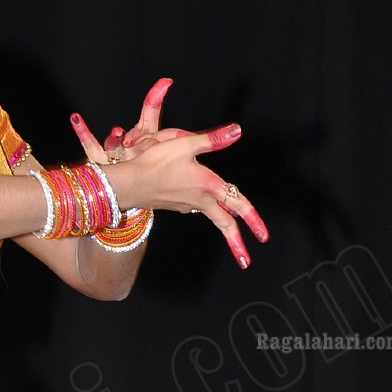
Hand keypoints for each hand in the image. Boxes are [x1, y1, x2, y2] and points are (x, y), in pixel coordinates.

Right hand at [72, 78, 267, 269]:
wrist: (127, 183)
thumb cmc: (154, 163)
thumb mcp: (185, 145)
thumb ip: (213, 139)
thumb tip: (236, 130)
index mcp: (208, 186)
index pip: (237, 204)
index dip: (253, 219)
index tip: (263, 237)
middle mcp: (199, 200)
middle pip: (224, 223)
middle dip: (237, 242)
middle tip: (246, 260)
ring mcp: (186, 205)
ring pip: (212, 216)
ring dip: (224, 224)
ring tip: (234, 235)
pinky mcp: (175, 204)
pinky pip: (197, 208)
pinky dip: (206, 208)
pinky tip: (205, 202)